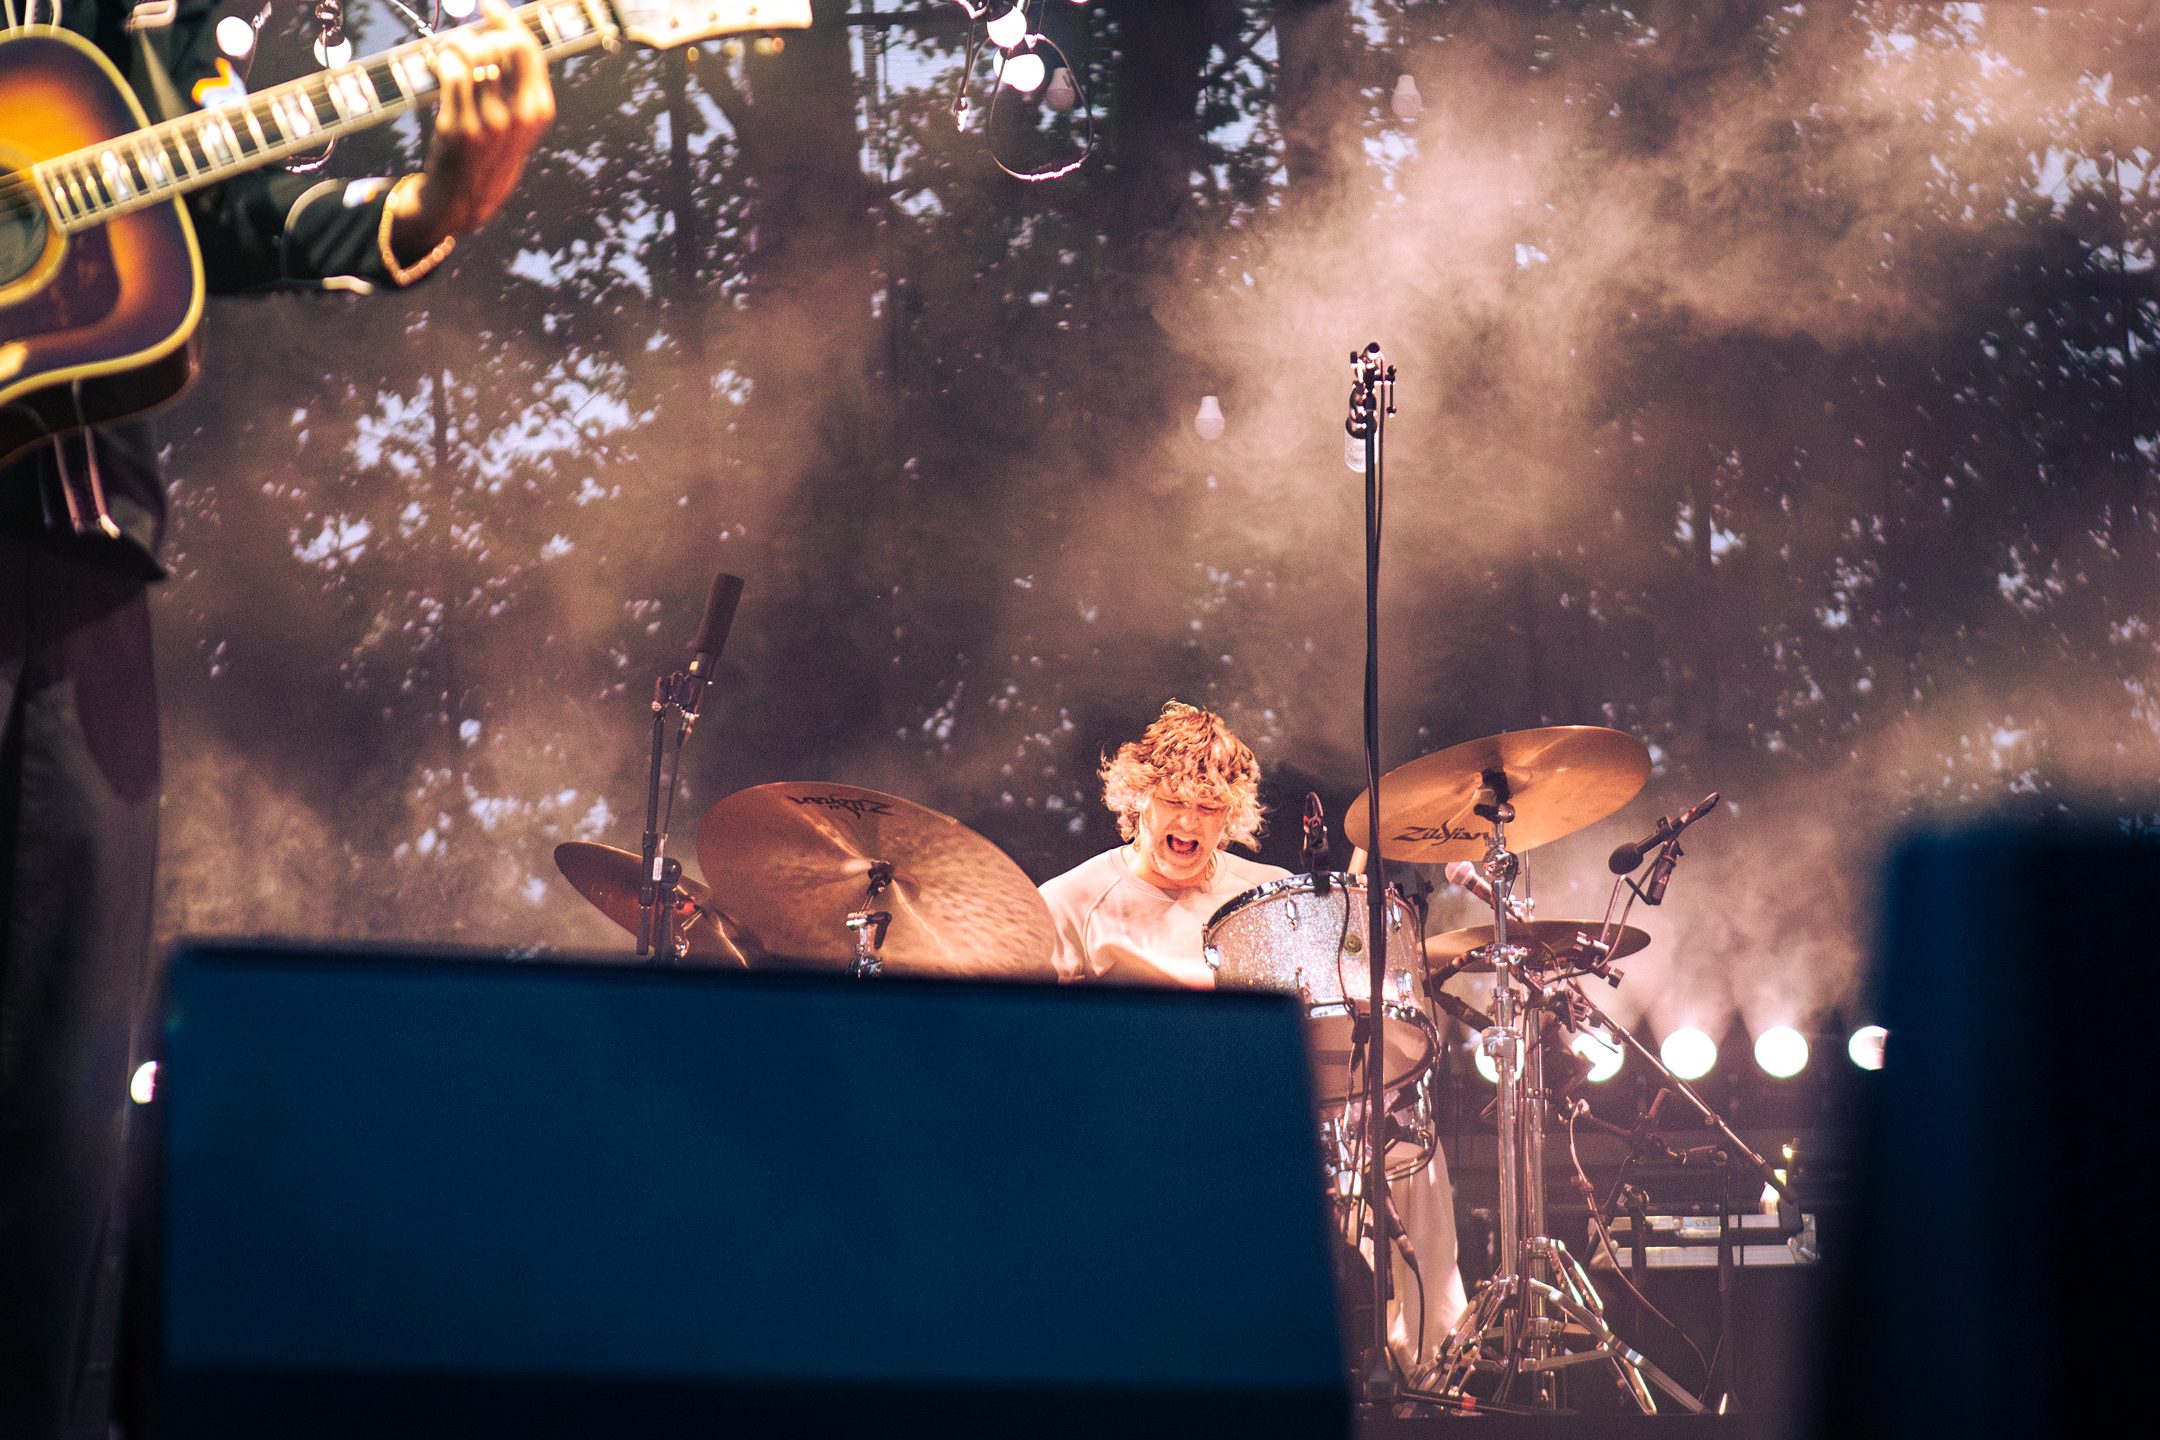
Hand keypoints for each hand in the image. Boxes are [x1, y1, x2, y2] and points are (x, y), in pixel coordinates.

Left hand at [387, 0, 555, 261]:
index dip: (507, 20)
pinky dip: (442, 60)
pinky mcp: (459, 126)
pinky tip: (439, 64)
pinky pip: (449, 72)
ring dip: (456, 44)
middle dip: (482, 32)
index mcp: (538, 110)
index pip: (528, 49)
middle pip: (503, 45)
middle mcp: (518, 115)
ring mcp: (489, 121)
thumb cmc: (491, 150)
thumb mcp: (519, 121)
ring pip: (472, 55)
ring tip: (450, 51)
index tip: (489, 4)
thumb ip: (518, 81)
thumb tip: (501, 29)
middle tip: (467, 36)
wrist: (467, 196)